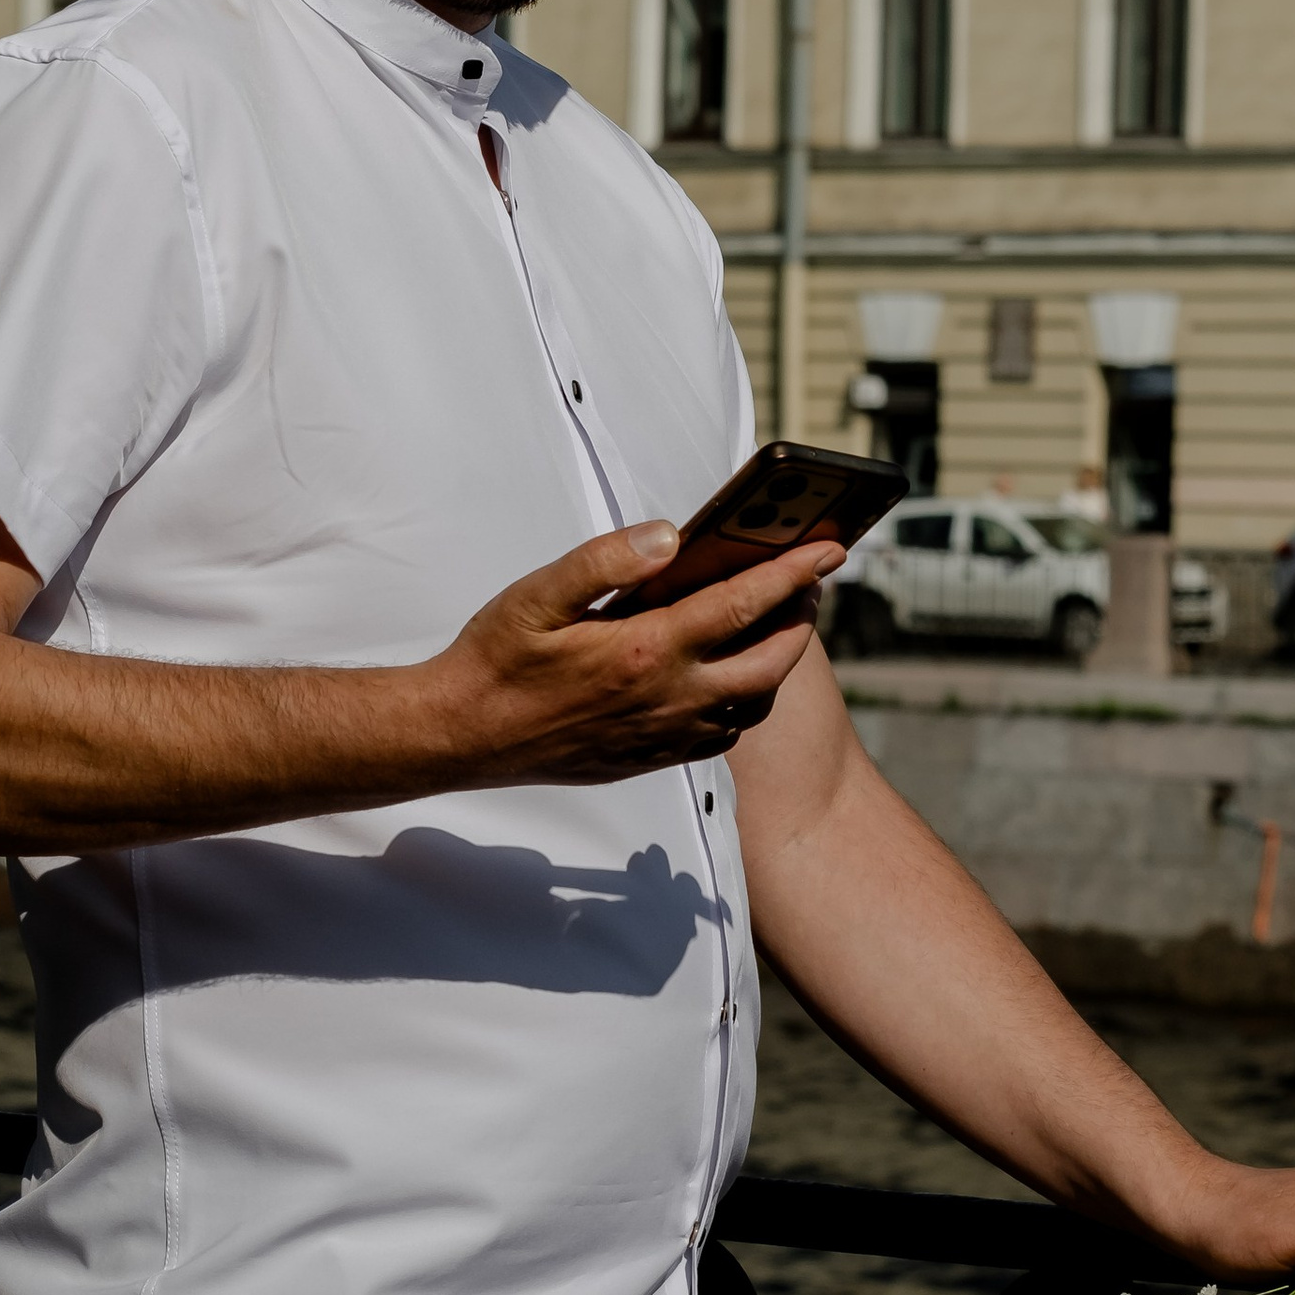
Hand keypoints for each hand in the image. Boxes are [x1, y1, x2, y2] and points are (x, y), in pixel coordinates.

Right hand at [429, 519, 843, 789]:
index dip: (794, 573)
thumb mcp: (538, 594)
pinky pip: (723, 733)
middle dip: (802, 619)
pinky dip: (743, 701)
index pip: (744, 605)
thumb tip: (668, 536)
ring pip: (754, 703)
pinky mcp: (652, 758)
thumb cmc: (497, 660)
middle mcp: (668, 698)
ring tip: (776, 625)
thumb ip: (605, 560)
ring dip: (777, 663)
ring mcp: (664, 734)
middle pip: (772, 661)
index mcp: (646, 650)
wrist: (465, 735)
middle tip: (808, 585)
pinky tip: (728, 676)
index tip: (829, 549)